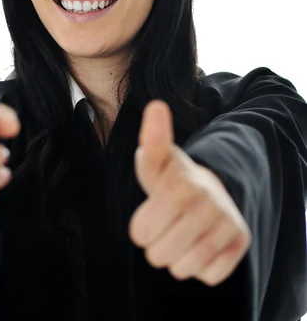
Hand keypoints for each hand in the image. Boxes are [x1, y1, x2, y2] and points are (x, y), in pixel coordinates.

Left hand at [128, 100, 250, 285]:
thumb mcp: (156, 161)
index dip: (140, 228)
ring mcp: (227, 222)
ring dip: (177, 257)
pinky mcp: (241, 242)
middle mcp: (208, 201)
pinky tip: (202, 242)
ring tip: (183, 233)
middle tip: (166, 225)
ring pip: (182, 269)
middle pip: (158, 255)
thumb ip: (151, 140)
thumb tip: (156, 105)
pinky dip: (200, 266)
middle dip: (156, 244)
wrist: (212, 188)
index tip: (150, 212)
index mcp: (181, 182)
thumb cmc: (172, 178)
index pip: (140, 232)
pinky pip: (207, 276)